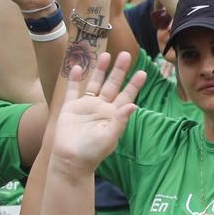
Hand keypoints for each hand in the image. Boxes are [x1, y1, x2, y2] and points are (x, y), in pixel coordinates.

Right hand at [50, 52, 146, 169]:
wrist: (70, 160)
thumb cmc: (92, 152)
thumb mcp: (109, 137)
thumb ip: (120, 121)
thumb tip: (134, 105)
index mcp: (113, 115)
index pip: (126, 96)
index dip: (134, 85)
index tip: (143, 72)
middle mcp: (101, 107)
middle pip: (112, 85)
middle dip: (118, 70)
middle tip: (125, 54)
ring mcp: (86, 106)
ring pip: (94, 83)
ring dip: (100, 70)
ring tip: (105, 55)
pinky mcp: (70, 107)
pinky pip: (73, 90)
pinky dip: (76, 79)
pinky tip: (79, 66)